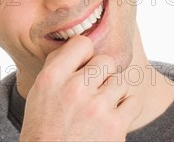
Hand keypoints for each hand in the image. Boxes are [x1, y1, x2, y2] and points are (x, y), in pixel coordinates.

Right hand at [19, 35, 142, 140]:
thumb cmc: (45, 131)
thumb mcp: (39, 95)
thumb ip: (58, 67)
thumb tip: (82, 43)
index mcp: (52, 78)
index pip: (82, 43)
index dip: (86, 55)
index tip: (84, 67)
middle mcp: (74, 89)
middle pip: (106, 61)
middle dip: (102, 76)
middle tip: (92, 94)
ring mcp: (97, 107)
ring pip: (120, 81)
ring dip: (113, 94)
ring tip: (99, 110)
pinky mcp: (115, 125)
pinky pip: (134, 102)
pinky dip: (126, 110)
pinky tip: (112, 118)